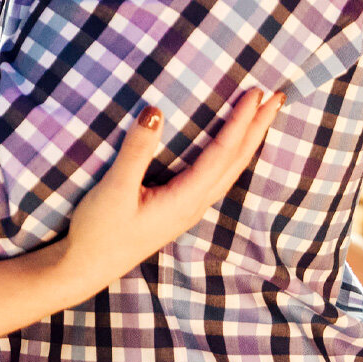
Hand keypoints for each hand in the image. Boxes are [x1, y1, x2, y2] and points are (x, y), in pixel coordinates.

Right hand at [59, 89, 283, 300]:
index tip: (256, 93)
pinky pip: (216, 176)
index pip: (222, 153)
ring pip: (230, 170)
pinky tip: (229, 150)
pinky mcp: (177, 209)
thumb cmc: (99, 231)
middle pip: (236, 161)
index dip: (241, 121)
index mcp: (185, 199)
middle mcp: (194, 204)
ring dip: (248, 141)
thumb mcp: (114, 189)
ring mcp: (188, 209)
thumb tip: (155, 110)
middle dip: (258, 128)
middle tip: (278, 97)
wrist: (85, 268)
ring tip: (262, 117)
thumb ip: (136, 150)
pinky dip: (231, 155)